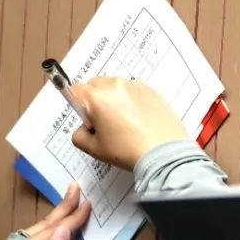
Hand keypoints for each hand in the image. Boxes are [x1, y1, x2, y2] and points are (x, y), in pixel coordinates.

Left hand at [18, 183, 90, 239]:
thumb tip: (65, 230)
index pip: (54, 230)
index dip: (73, 217)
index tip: (87, 202)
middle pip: (44, 224)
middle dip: (63, 207)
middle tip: (76, 187)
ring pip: (38, 229)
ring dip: (56, 216)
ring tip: (70, 202)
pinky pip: (33, 236)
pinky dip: (47, 228)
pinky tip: (55, 224)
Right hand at [69, 77, 189, 170]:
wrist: (164, 153)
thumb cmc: (129, 151)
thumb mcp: (94, 149)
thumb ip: (79, 136)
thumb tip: (84, 128)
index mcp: (97, 98)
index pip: (75, 90)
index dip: (78, 105)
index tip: (87, 119)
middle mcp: (115, 85)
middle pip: (95, 85)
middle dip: (95, 100)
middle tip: (105, 123)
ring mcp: (135, 86)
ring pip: (115, 86)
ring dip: (114, 98)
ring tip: (125, 123)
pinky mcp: (151, 90)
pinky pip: (133, 90)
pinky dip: (131, 100)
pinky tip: (138, 120)